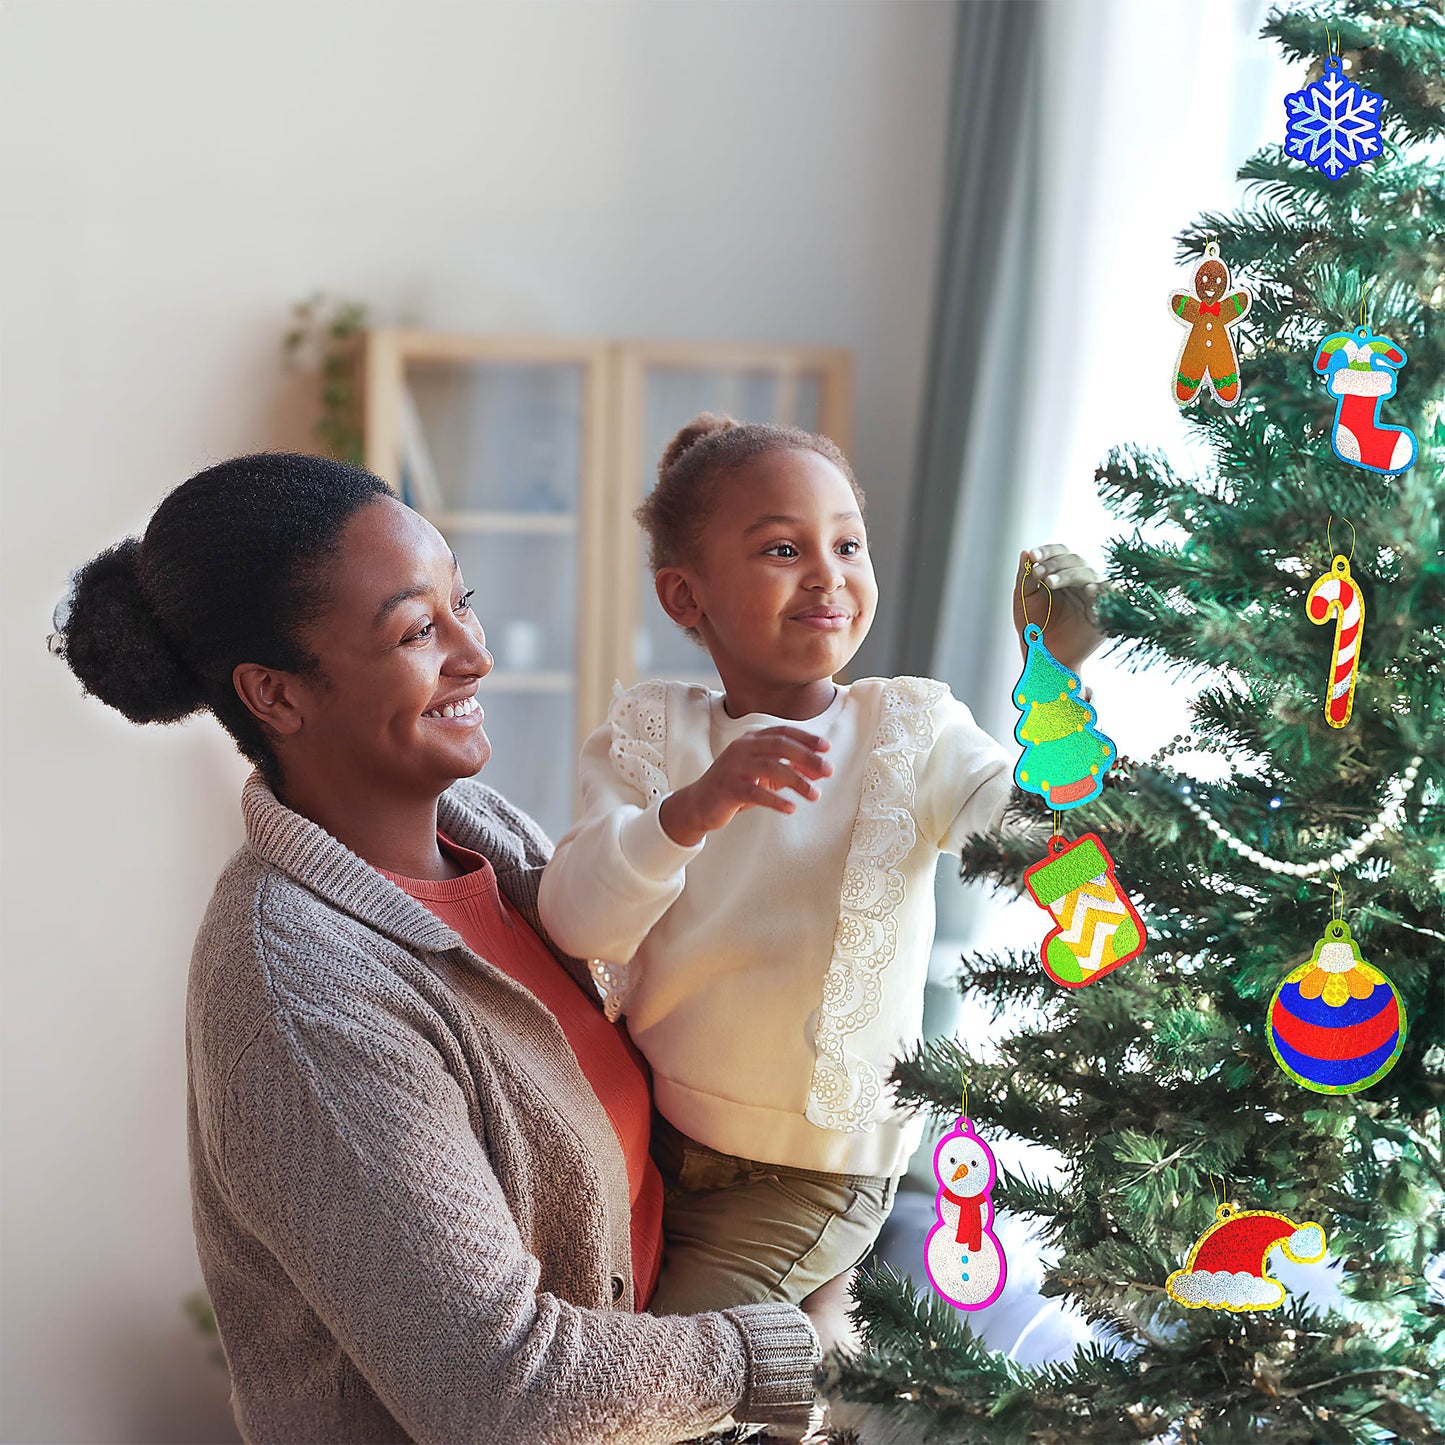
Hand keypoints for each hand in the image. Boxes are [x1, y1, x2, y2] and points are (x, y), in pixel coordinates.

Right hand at [659, 728, 831, 846]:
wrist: (700, 803)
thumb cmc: (737, 786)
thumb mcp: (765, 776)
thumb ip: (790, 770)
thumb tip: (820, 771)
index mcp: (751, 740)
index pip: (782, 732)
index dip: (806, 738)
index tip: (826, 747)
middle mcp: (742, 748)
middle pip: (779, 746)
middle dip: (807, 756)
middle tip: (828, 770)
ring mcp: (733, 767)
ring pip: (770, 768)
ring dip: (797, 781)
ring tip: (814, 795)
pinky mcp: (728, 789)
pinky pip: (755, 793)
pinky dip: (776, 800)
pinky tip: (791, 808)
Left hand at [1012, 543, 1102, 675]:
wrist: (1043, 660)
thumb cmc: (1033, 630)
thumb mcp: (1023, 601)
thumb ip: (1025, 577)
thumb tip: (1025, 552)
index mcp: (1062, 576)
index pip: (1060, 553)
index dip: (1048, 551)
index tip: (1033, 555)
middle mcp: (1080, 583)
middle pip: (1076, 560)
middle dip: (1055, 564)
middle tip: (1038, 573)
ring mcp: (1093, 597)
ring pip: (1090, 574)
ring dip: (1069, 574)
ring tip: (1049, 583)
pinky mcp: (1105, 614)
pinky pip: (1111, 597)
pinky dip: (1103, 591)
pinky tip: (1089, 591)